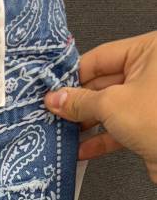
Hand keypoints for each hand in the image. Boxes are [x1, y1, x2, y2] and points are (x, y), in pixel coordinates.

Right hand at [43, 31, 156, 183]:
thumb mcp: (111, 104)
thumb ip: (80, 102)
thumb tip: (56, 99)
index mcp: (150, 51)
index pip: (101, 57)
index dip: (74, 75)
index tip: (53, 90)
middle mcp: (153, 70)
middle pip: (104, 82)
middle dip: (78, 102)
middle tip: (53, 114)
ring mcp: (152, 98)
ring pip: (111, 107)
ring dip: (86, 123)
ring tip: (63, 132)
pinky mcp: (151, 123)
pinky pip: (120, 127)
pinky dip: (101, 137)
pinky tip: (82, 149)